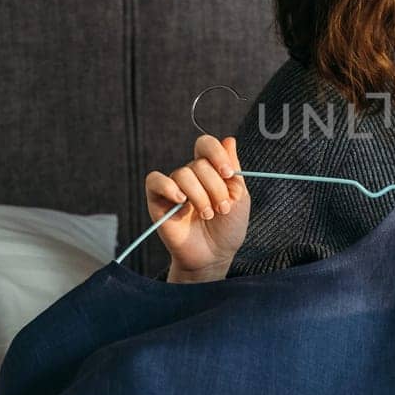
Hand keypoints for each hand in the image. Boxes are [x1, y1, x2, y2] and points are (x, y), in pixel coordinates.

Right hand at [144, 133, 249, 278]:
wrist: (215, 255)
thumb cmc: (228, 227)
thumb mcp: (239, 196)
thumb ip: (233, 167)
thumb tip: (229, 139)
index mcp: (210, 170)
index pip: (206, 144)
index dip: (216, 154)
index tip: (229, 173)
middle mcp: (190, 175)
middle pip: (199, 163)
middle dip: (215, 187)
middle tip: (222, 208)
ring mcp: (173, 187)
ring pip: (182, 174)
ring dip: (200, 196)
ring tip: (208, 214)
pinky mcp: (158, 201)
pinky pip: (155, 180)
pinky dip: (168, 187)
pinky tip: (182, 201)